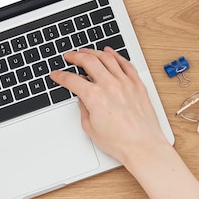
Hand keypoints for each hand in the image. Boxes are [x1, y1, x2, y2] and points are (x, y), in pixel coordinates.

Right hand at [49, 47, 167, 166]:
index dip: (60, 76)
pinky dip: (115, 55)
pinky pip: (125, 63)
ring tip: (86, 51)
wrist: (143, 146)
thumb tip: (83, 100)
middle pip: (88, 61)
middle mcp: (110, 86)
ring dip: (93, 52)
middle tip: (69, 56)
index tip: (56, 74)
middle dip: (75, 56)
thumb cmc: (120, 142)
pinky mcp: (137, 84)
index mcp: (95, 97)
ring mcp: (125, 83)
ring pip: (107, 58)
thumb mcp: (91, 128)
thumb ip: (84, 110)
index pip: (72, 80)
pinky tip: (110, 53)